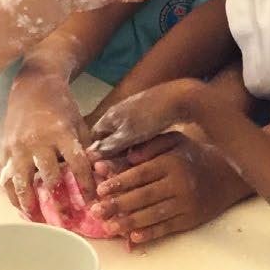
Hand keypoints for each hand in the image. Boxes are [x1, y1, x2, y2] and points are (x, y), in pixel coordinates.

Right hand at [1, 70, 93, 210]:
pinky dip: (11, 194)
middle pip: (48, 178)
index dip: (85, 185)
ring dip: (29, 204)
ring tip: (37, 220)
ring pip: (22, 182)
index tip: (90, 202)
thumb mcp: (80, 122)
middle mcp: (38, 141)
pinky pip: (6, 176)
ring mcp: (18, 146)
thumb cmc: (62, 106)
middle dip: (58, 202)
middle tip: (66, 220)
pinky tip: (19, 207)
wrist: (33, 85)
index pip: (77, 164)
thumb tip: (95, 176)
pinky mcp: (6, 148)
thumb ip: (85, 148)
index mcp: (61, 133)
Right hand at [88, 79, 205, 158]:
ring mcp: (134, 113)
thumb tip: (89, 156)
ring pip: (124, 137)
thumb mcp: (128, 135)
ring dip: (126, 151)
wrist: (180, 98)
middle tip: (117, 171)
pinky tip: (147, 153)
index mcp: (109, 117)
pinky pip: (138, 133)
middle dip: (112, 154)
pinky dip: (139, 144)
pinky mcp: (148, 115)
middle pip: (109, 137)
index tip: (100, 169)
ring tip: (132, 165)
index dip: (95, 153)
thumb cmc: (151, 117)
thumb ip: (109, 146)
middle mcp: (118, 113)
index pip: (94, 137)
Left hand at [90, 131, 244, 243]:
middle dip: (118, 204)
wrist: (226, 176)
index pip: (141, 173)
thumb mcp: (174, 141)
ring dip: (129, 222)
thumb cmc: (192, 156)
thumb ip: (150, 145)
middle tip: (96, 211)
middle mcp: (180, 183)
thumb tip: (127, 157)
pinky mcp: (191, 219)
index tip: (101, 189)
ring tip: (109, 227)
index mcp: (172, 162)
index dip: (120, 181)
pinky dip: (150, 233)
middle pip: (144, 196)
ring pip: (153, 214)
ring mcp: (186, 203)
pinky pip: (168, 227)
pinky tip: (134, 238)